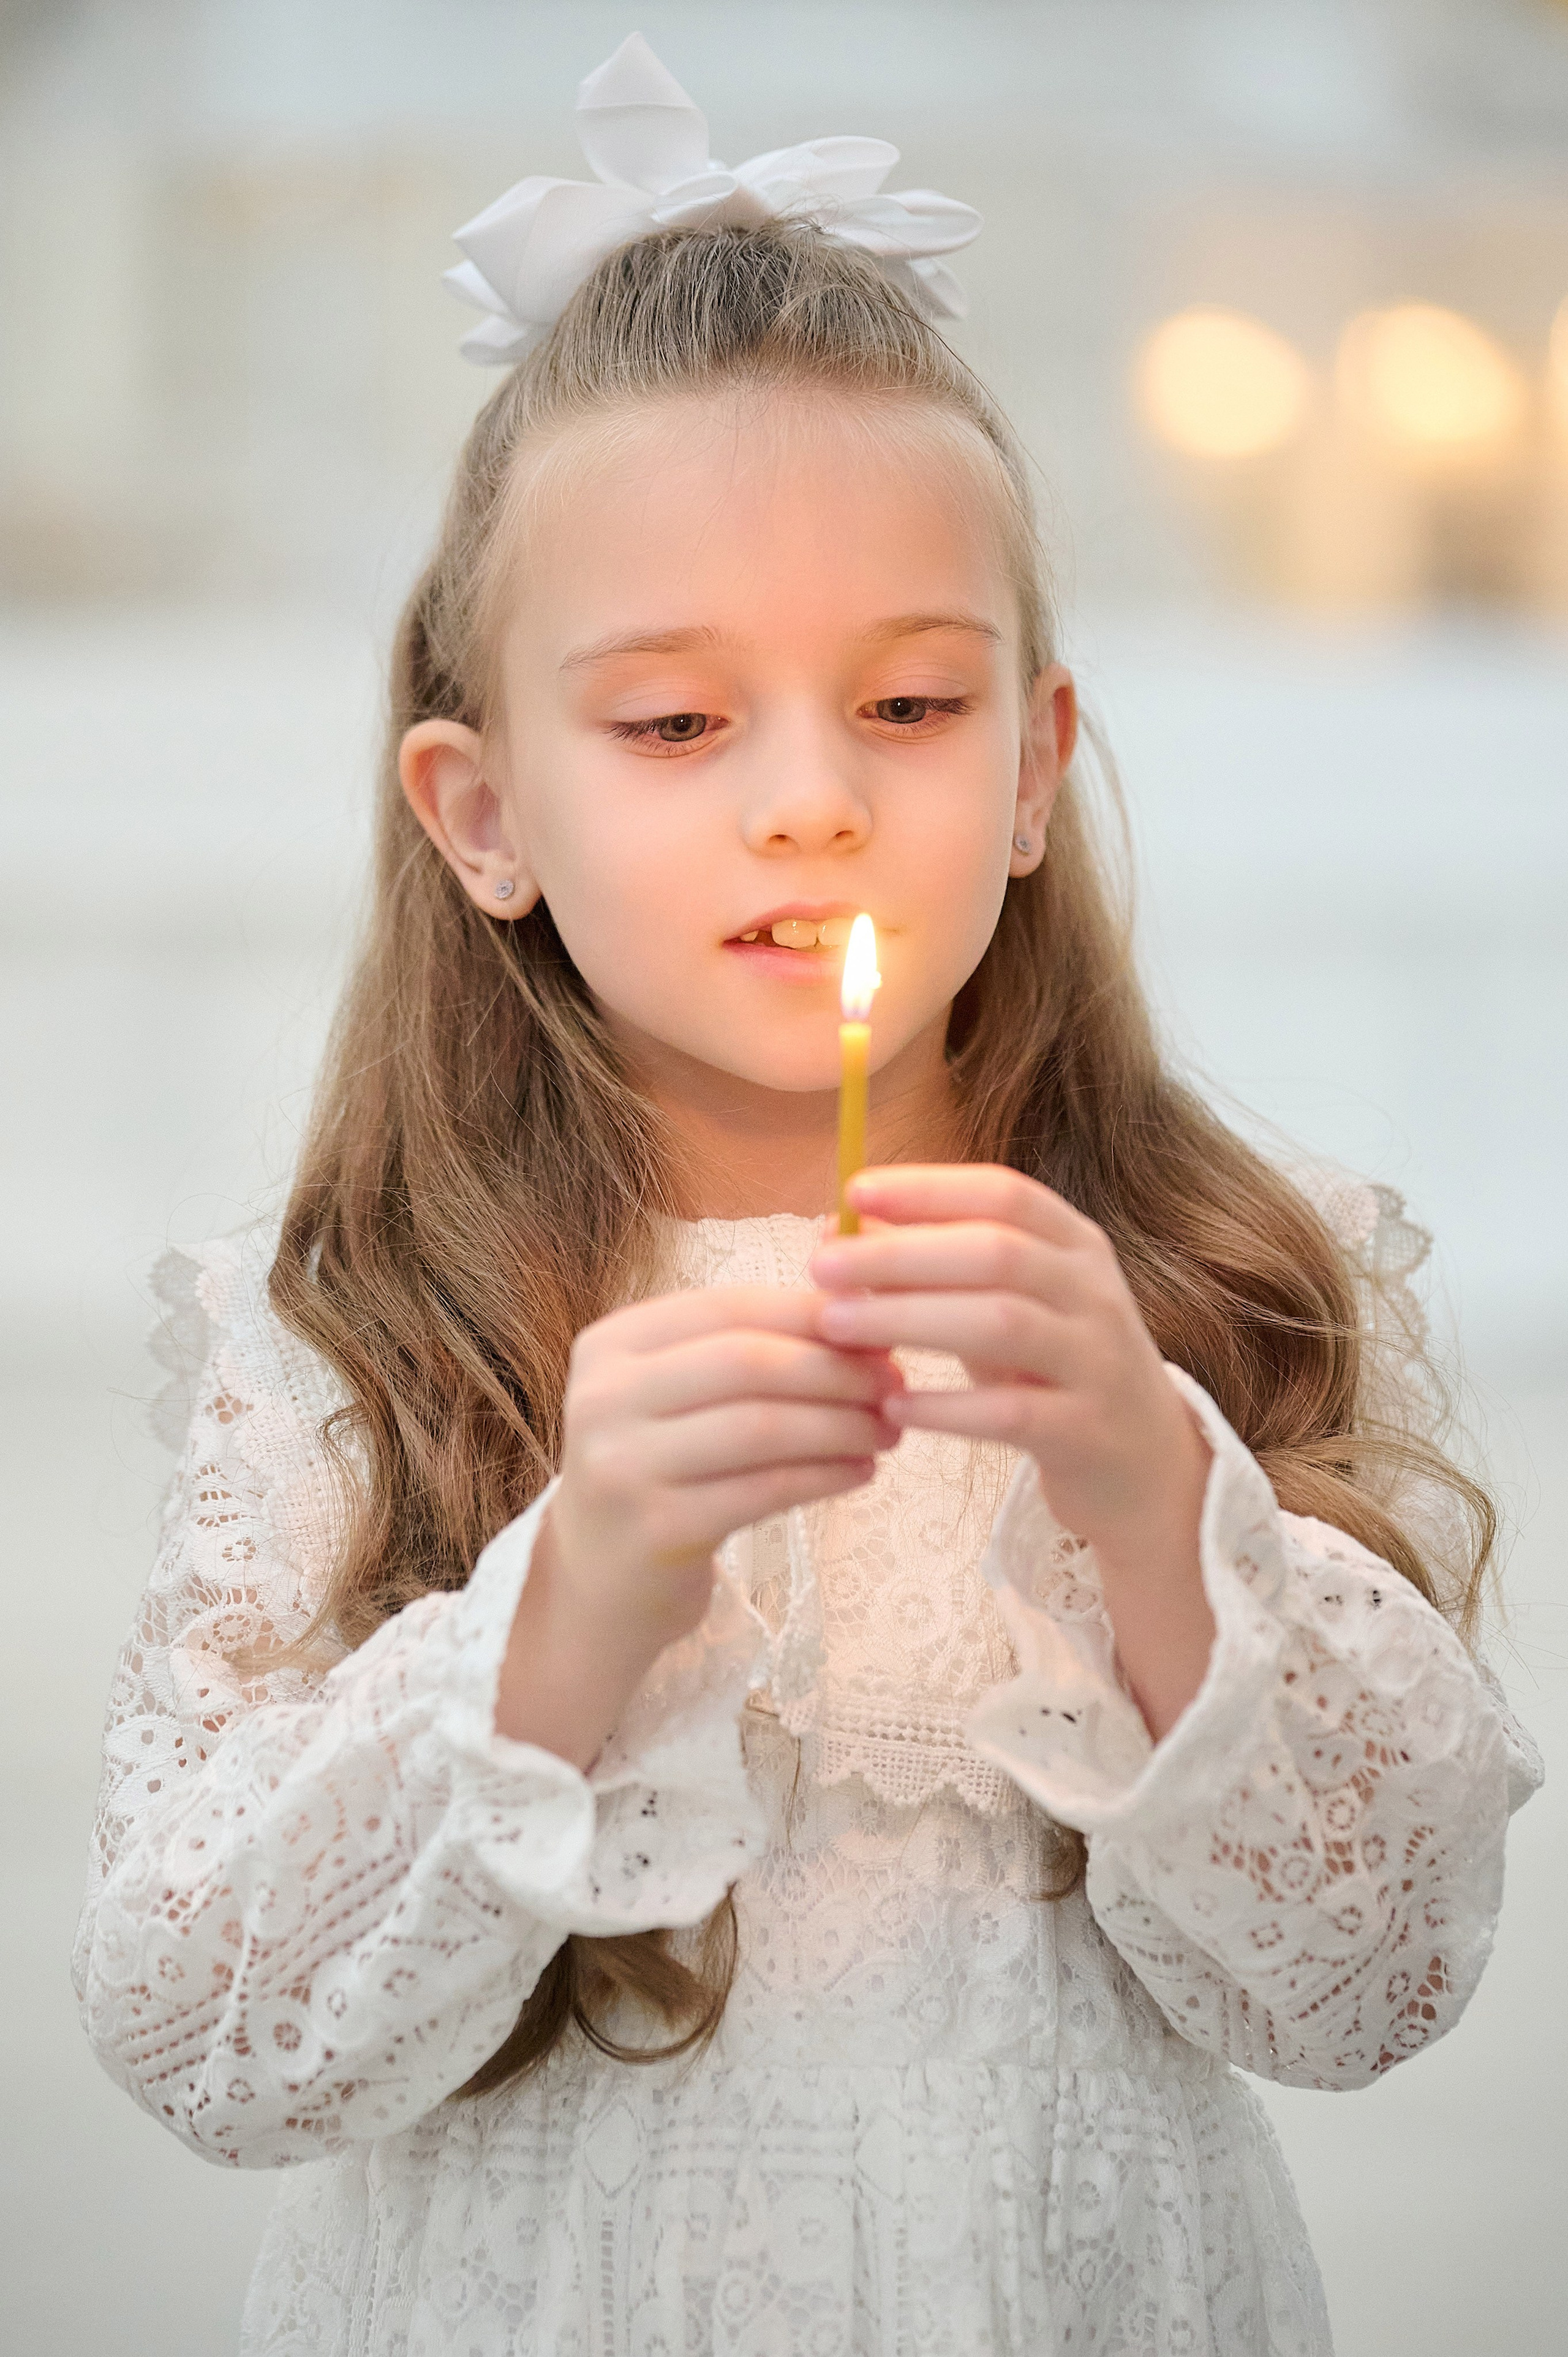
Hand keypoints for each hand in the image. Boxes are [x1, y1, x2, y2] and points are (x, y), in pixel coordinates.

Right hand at [495, 1286, 901, 1764]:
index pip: (728, 1306)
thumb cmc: (662, 1471)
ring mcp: (622, 1466)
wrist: (598, 1582)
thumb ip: (751, 1349)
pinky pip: (764, 1490)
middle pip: (747, 1361)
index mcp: (611, 1344)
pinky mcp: (656, 1529)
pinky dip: (824, 1476)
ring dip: (840, 1424)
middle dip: (835, 1369)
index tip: (879, 1331)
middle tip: (894, 1384)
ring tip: (887, 1430)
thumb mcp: (682, 1396)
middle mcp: (604, 1397)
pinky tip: (860, 1471)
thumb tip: (864, 1314)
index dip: (813, 1314)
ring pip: (760, 1426)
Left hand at [808, 1165, 1214, 1737]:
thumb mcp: (1004, 1304)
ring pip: (1003, 1322)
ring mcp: (1098, 1361)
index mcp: (1076, 1244)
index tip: (854, 1190)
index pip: (1003, 1193)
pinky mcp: (1088, 1431)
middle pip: (996, 1252)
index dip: (928, 1188)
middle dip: (901, 1254)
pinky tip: (893, 1407)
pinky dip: (949, 1407)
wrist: (1145, 1465)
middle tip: (822, 1267)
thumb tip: (835, 1227)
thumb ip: (933, 1265)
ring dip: (910, 1319)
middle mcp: (1094, 1292)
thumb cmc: (1051, 1369)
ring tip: (836, 1327)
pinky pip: (1013, 1412)